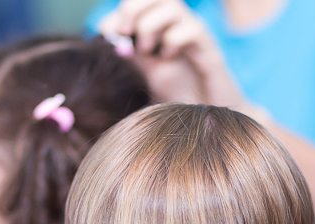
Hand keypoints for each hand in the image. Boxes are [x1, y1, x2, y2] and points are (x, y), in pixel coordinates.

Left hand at [99, 0, 247, 108]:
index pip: (139, 3)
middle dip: (132, 8)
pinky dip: (173, 40)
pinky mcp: (209, 50)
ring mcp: (195, 35)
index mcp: (162, 27)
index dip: (118, 13)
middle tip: (124, 32)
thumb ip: (133, 51)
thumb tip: (108, 35)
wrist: (207, 120)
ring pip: (172, 6)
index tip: (105, 33)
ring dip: (151, 24)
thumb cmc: (181, 96)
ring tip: (146, 50)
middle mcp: (179, 25)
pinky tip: (168, 57)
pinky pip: (191, 29)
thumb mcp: (149, 71)